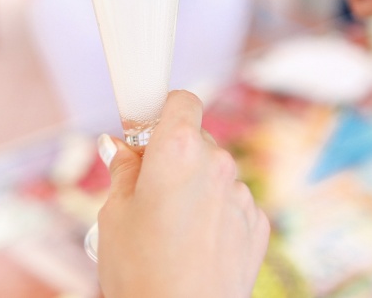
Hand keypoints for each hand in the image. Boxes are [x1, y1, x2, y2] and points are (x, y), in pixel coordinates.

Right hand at [96, 91, 269, 297]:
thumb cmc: (139, 271)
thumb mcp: (114, 214)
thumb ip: (124, 170)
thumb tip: (123, 146)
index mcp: (178, 150)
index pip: (181, 100)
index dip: (163, 111)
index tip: (148, 128)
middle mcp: (216, 163)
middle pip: (196, 140)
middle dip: (174, 158)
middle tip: (149, 193)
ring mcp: (241, 195)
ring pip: (214, 175)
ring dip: (196, 189)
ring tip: (171, 231)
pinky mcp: (257, 225)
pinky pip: (232, 205)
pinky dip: (216, 217)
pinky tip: (195, 247)